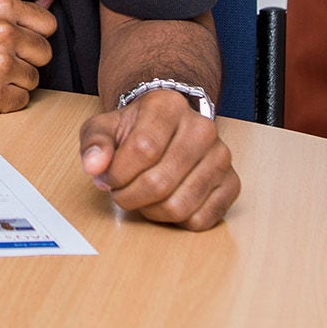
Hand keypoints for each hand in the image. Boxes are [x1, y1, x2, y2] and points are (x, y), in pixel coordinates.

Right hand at [0, 0, 56, 112]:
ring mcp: (0, 66)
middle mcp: (4, 34)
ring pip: (34, 79)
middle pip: (44, 53)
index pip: (48, 24)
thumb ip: (15, 9)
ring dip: (15, 80)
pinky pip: (21, 100)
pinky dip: (6, 99)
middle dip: (27, 59)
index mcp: (1, 7)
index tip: (18, 41)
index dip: (34, 35)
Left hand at [79, 87, 239, 229]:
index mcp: (168, 106)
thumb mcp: (105, 127)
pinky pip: (201, 220)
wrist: (167, 127)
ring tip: (141, 198)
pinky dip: (176, 221)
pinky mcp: (232, 183)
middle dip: (130, 197)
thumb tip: (94, 167)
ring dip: (151, 211)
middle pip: (159, 182)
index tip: (106, 178)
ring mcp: (221, 156)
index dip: (117, 173)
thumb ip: (95, 143)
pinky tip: (165, 202)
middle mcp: (202, 128)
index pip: (143, 149)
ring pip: (179, 206)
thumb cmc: (135, 130)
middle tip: (120, 193)